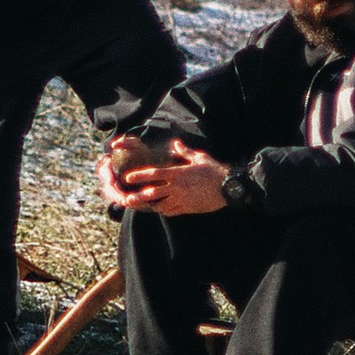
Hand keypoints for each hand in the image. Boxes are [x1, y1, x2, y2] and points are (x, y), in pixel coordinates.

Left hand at [105, 134, 226, 216]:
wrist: (227, 187)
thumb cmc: (213, 170)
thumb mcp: (199, 158)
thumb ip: (184, 152)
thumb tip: (175, 143)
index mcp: (178, 173)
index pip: (154, 174)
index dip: (139, 176)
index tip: (128, 178)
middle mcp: (177, 187)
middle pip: (153, 193)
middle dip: (139, 197)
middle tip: (127, 200)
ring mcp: (182, 199)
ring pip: (161, 205)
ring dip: (151, 206)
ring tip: (142, 206)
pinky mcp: (188, 208)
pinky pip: (172, 212)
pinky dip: (165, 211)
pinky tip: (161, 209)